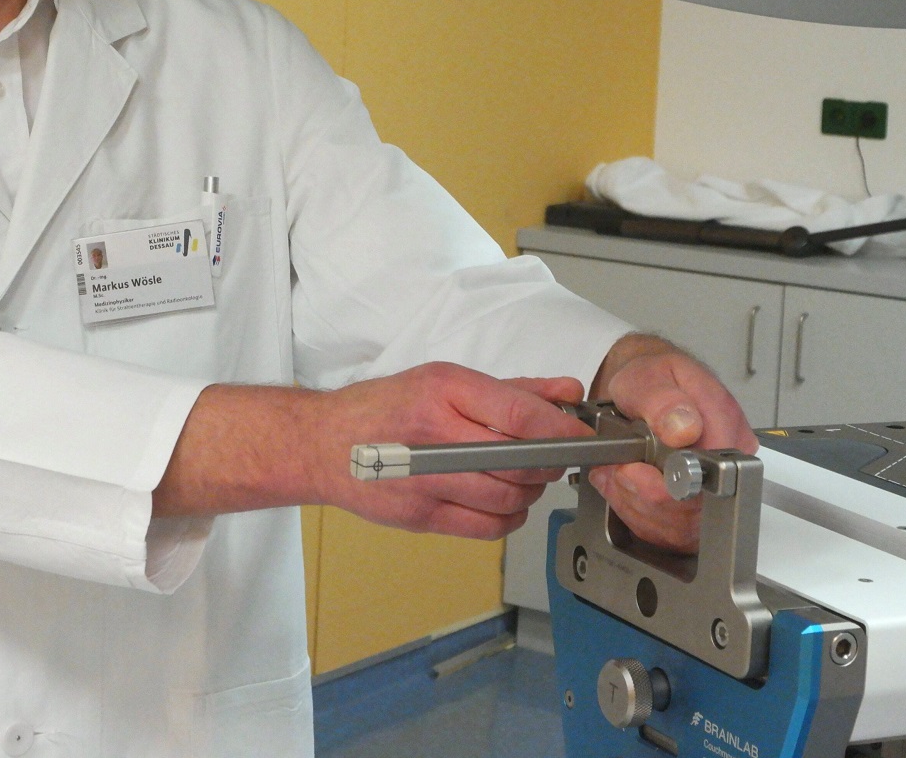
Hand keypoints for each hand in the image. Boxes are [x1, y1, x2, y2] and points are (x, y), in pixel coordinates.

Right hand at [308, 364, 590, 538]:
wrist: (324, 445)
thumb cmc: (384, 408)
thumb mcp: (444, 379)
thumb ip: (511, 388)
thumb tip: (566, 391)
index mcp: (443, 390)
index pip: (520, 415)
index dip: (561, 430)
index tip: (581, 435)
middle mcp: (434, 434)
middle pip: (520, 462)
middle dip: (549, 463)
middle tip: (555, 458)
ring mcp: (426, 481)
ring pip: (508, 497)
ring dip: (531, 491)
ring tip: (525, 478)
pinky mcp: (421, 516)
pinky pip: (488, 527)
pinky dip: (509, 517)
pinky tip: (503, 502)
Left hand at [587, 337, 756, 551]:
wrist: (646, 387)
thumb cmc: (652, 379)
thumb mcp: (648, 375)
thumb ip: (662, 399)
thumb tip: (684, 427)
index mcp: (724, 423)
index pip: (711, 475)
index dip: (668, 485)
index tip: (631, 472)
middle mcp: (724, 458)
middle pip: (695, 511)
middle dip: (643, 498)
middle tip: (616, 472)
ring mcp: (712, 485)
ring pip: (679, 529)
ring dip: (635, 506)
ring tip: (616, 475)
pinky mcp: (693, 507)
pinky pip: (667, 533)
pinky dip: (635, 515)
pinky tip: (624, 487)